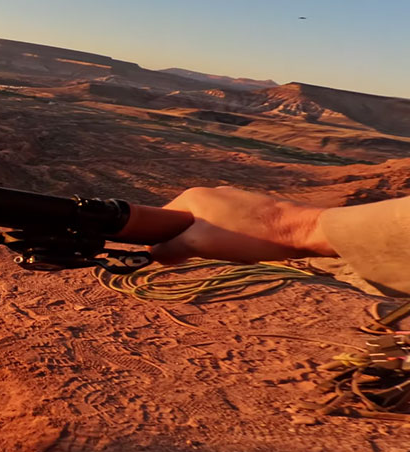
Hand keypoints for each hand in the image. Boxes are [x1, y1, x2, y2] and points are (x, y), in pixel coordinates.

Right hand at [149, 186, 334, 263]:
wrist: (298, 230)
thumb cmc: (248, 235)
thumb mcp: (201, 243)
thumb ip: (172, 248)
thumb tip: (151, 254)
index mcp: (192, 196)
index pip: (161, 218)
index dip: (159, 240)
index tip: (167, 258)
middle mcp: (208, 193)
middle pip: (183, 224)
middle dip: (189, 245)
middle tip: (204, 258)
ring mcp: (230, 200)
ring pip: (205, 228)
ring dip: (210, 245)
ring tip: (228, 253)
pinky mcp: (248, 209)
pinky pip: (225, 228)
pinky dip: (228, 242)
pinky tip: (243, 250)